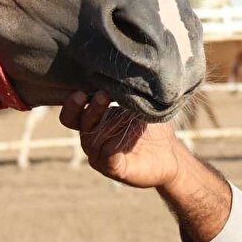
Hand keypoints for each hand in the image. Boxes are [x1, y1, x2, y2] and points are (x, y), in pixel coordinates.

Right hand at [59, 91, 183, 188]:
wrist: (170, 154)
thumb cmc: (150, 128)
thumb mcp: (137, 106)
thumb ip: (125, 93)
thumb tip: (120, 71)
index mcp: (93, 125)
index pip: (71, 117)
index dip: (72, 106)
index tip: (82, 92)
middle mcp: (92, 142)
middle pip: (81, 126)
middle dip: (91, 109)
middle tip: (104, 94)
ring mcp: (101, 158)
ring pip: (94, 140)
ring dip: (110, 124)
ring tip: (128, 112)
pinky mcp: (114, 170)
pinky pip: (108, 156)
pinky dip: (118, 142)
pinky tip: (132, 130)